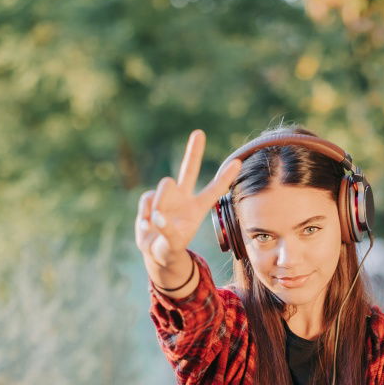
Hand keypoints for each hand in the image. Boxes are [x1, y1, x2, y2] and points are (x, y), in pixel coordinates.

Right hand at [134, 129, 241, 279]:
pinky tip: (148, 224)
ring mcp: (167, 197)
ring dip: (160, 203)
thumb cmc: (169, 249)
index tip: (238, 162)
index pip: (213, 190)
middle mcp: (184, 198)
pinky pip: (147, 198)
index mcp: (196, 209)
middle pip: (189, 170)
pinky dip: (145, 212)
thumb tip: (158, 216)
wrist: (154, 252)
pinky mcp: (151, 198)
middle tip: (199, 133)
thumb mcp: (171, 245)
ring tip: (157, 223)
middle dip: (194, 151)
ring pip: (164, 184)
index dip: (225, 177)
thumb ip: (167, 231)